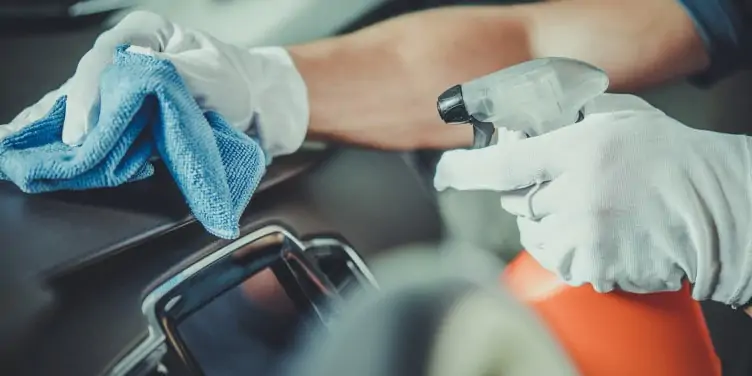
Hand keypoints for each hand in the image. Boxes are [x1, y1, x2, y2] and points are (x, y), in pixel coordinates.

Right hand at [0, 11, 308, 156]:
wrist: (262, 108)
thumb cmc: (239, 82)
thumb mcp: (208, 74)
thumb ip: (169, 74)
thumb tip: (131, 80)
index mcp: (144, 33)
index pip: (103, 58)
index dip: (87, 94)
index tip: (84, 128)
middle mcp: (129, 58)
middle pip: (88, 85)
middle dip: (72, 116)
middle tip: (63, 149)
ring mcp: (129, 89)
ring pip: (90, 108)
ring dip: (72, 132)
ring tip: (44, 156)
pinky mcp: (135, 118)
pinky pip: (104, 129)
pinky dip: (88, 143)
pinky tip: (64, 158)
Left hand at [435, 94, 751, 305]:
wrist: (715, 207)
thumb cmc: (668, 157)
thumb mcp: (619, 117)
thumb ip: (570, 117)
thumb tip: (525, 125)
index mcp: (578, 150)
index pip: (504, 164)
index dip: (466, 170)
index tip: (446, 172)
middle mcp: (576, 192)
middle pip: (519, 203)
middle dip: (531, 196)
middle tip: (566, 188)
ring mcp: (584, 232)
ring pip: (534, 235)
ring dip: (548, 227)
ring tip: (588, 212)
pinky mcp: (594, 266)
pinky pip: (558, 262)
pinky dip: (569, 252)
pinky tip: (600, 235)